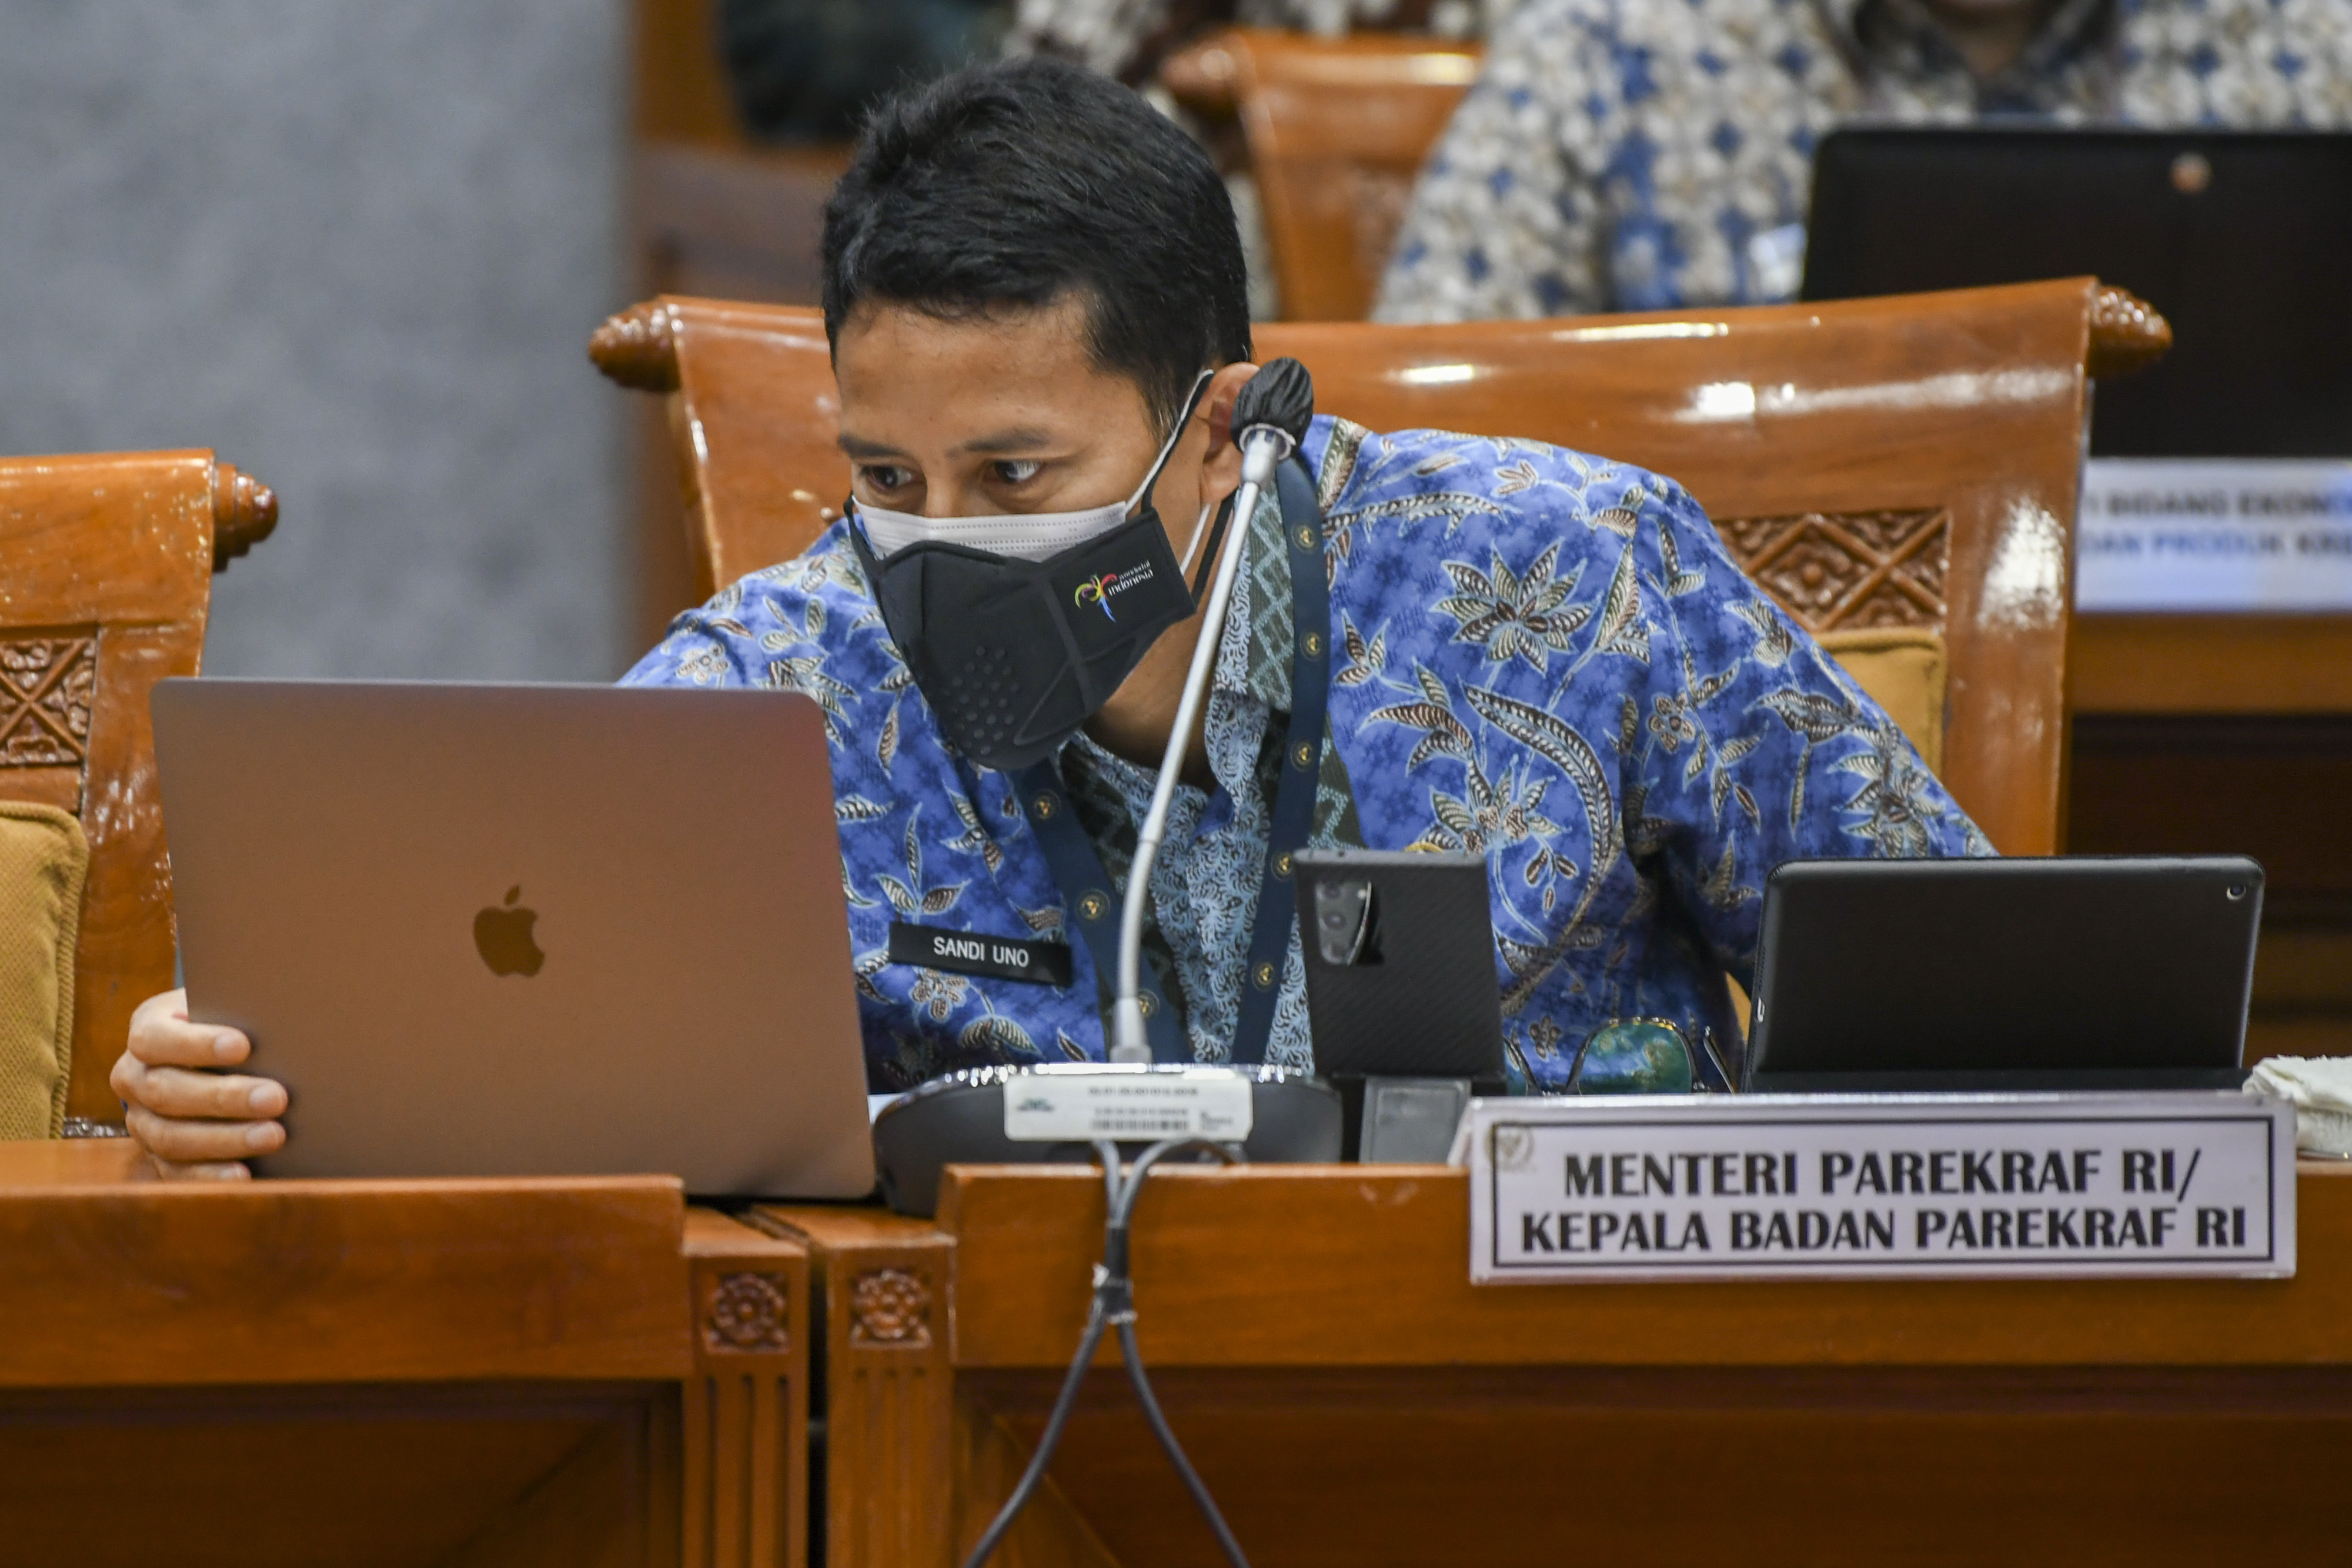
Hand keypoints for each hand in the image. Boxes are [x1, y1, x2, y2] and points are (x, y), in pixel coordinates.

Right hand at [111, 989, 286, 1178]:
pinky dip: (211, 1175)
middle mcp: (134, 1078)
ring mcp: (141, 1121)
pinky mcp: (156, 1156)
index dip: (197, 1044)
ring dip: (225, 1139)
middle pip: (167, 1092)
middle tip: (276, 1098)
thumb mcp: (227, 1010)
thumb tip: (283, 1024)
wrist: (209, 1058)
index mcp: (146, 1033)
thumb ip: (242, 1014)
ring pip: (171, 1136)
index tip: (243, 1045)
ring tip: (274, 1136)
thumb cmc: (227, 1026)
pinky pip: (176, 1172)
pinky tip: (246, 1173)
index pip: (156, 1039)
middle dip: (224, 1097)